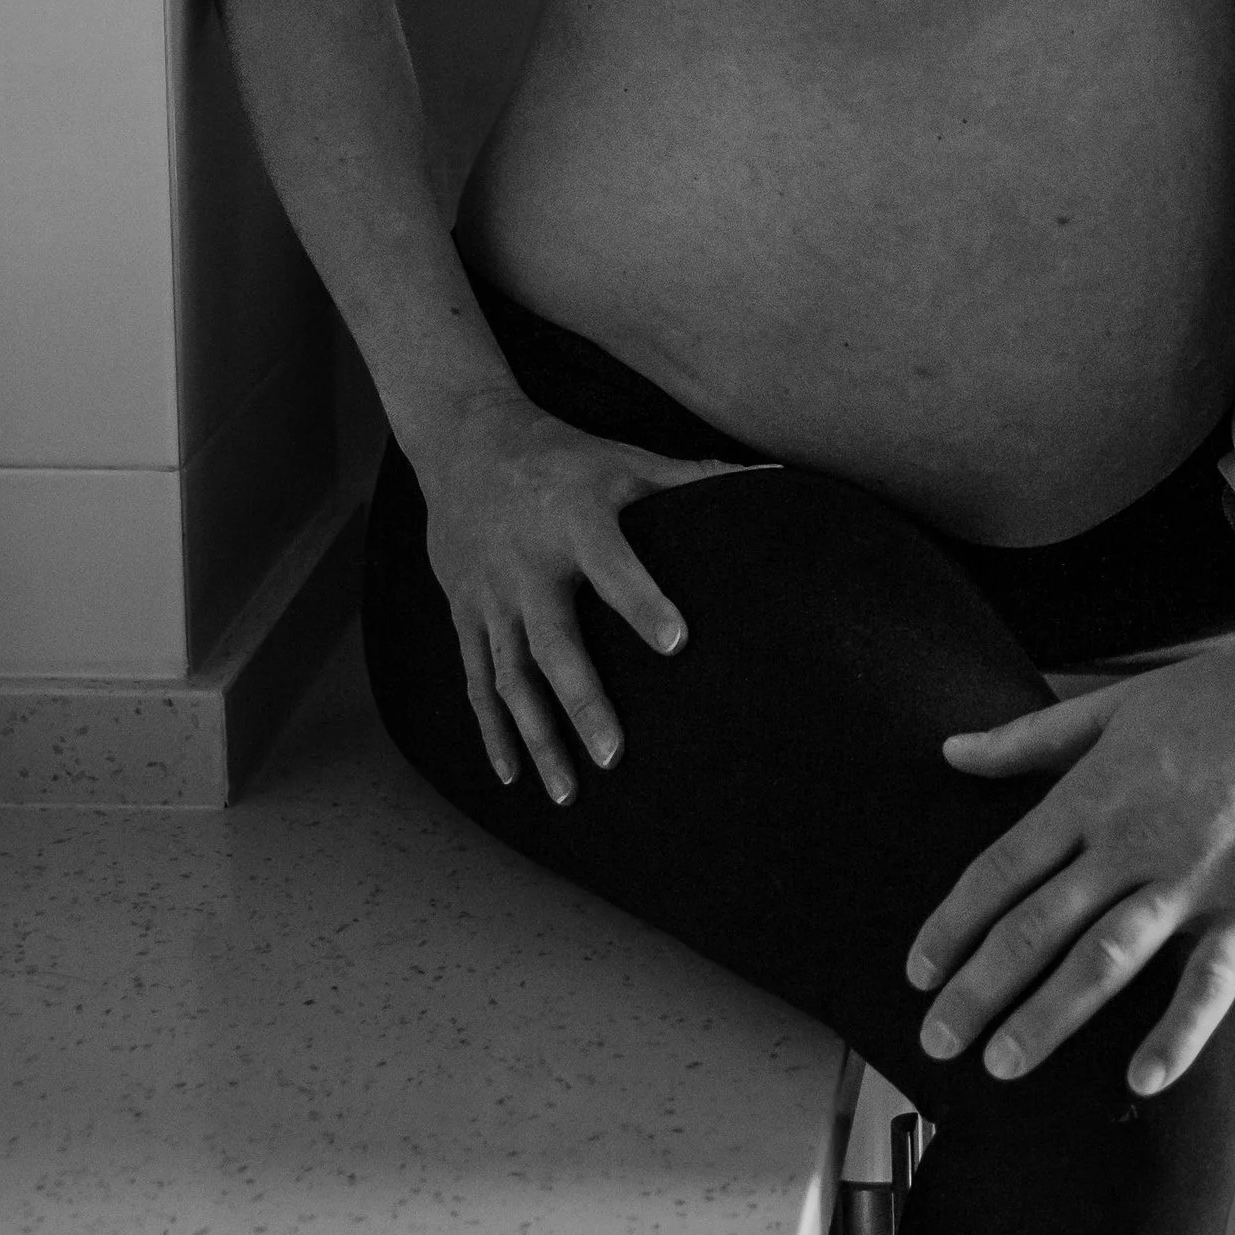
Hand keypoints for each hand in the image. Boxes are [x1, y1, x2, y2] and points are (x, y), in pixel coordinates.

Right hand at [416, 393, 760, 801]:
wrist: (463, 441)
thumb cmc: (563, 456)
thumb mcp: (624, 458)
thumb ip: (693, 477)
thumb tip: (772, 475)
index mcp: (575, 520)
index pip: (614, 565)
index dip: (642, 601)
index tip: (678, 642)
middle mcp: (528, 565)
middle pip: (552, 643)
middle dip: (582, 701)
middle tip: (614, 757)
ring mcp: (490, 596)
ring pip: (510, 678)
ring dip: (537, 737)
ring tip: (569, 793)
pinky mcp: (464, 614)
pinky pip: (476, 681)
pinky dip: (492, 731)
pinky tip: (512, 777)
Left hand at [905, 615, 1234, 1095]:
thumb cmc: (1228, 690)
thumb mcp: (1120, 701)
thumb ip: (1032, 736)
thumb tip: (953, 750)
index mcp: (1096, 789)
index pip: (1002, 866)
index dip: (953, 923)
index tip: (918, 970)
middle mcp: (1133, 838)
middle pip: (1037, 923)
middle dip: (979, 987)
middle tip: (935, 1040)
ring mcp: (1196, 876)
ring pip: (1106, 958)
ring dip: (1048, 1015)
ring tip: (1001, 1064)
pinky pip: (1210, 980)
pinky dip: (1176, 1032)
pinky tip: (1142, 1078)